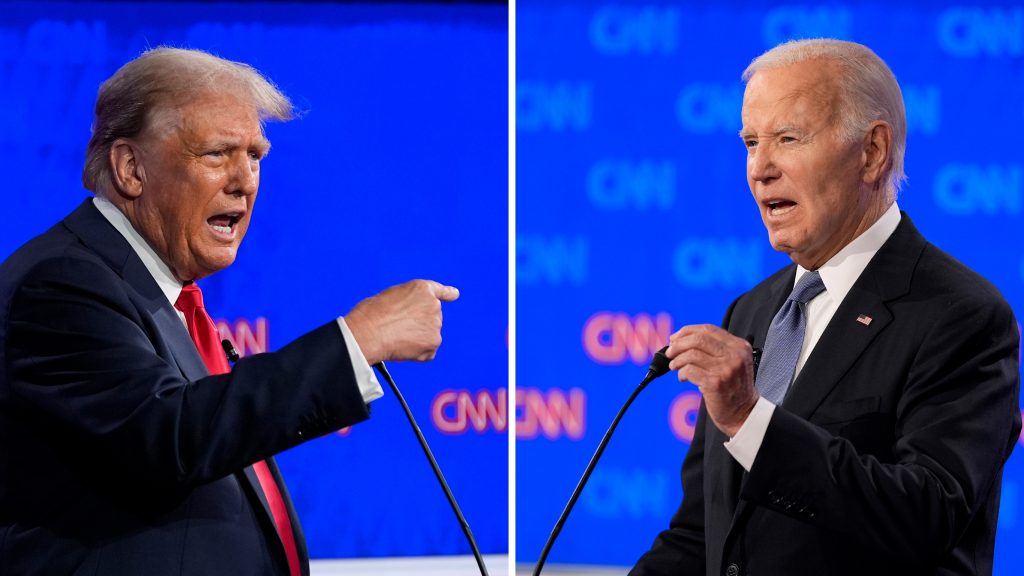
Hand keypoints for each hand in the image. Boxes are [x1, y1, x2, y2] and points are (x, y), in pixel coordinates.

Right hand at [344, 279, 459, 364]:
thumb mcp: (390, 298)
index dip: (447, 293)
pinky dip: (417, 353)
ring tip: (397, 337)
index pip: (438, 291)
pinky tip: (403, 348)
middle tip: (398, 329)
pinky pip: (428, 352)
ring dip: (417, 339)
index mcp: (421, 288)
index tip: (455, 294)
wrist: (369, 332)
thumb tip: (411, 321)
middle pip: (432, 318)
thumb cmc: (371, 315)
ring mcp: (435, 323)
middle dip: (419, 325)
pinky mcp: (434, 342)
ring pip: (429, 335)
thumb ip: (407, 304)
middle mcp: (433, 304)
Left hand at [667, 324, 758, 436]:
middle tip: (670, 352)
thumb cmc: (733, 388)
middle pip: (698, 339)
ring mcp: (726, 369)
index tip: (675, 338)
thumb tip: (681, 340)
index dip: (687, 331)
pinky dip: (681, 373)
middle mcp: (735, 355)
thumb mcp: (732, 362)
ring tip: (674, 366)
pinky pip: (689, 370)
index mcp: (739, 346)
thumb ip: (714, 349)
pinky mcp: (715, 383)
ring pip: (691, 354)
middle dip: (678, 344)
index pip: (708, 329)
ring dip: (677, 360)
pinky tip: (682, 377)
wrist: (743, 413)